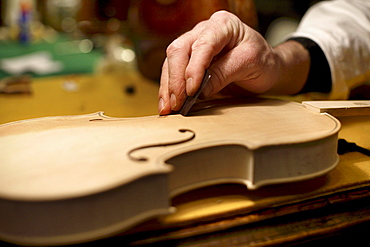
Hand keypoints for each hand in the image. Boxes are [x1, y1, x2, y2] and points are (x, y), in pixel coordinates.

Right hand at [158, 11, 309, 114]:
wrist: (265, 68)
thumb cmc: (262, 61)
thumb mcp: (250, 64)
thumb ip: (224, 74)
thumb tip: (200, 90)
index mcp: (223, 24)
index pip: (202, 44)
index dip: (194, 68)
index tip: (192, 90)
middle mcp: (204, 31)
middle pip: (179, 50)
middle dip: (175, 79)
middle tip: (177, 102)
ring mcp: (194, 45)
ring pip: (171, 62)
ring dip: (168, 87)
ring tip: (168, 108)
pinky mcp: (189, 61)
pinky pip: (173, 72)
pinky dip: (169, 89)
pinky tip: (167, 103)